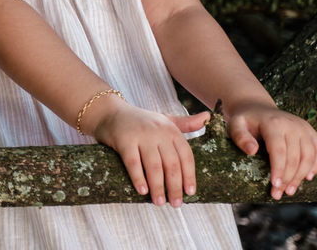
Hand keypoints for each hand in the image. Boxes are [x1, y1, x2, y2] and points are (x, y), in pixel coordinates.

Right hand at [86, 97, 209, 207]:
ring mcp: (140, 135)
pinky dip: (139, 178)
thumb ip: (186, 123)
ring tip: (160, 202)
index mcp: (170, 129)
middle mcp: (158, 131)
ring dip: (158, 187)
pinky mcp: (124, 140)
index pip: (186, 156)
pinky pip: (133, 163)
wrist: (108, 112)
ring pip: (154, 166)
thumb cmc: (140, 121)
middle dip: (175, 186)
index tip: (190, 193)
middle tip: (176, 204)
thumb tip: (208, 117)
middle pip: (171, 164)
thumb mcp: (164, 119)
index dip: (189, 176)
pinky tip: (142, 191)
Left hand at [224, 100, 316, 199]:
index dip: (278, 169)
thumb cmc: (245, 121)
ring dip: (301, 176)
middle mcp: (292, 124)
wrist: (257, 108)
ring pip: (309, 156)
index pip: (279, 150)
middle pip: (295, 156)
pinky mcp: (310, 131)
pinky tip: (307, 178)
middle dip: (288, 178)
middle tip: (278, 194)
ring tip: (290, 190)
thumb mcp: (235, 126)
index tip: (274, 185)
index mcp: (273, 123)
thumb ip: (240, 137)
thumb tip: (252, 151)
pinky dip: (316, 165)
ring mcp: (303, 127)